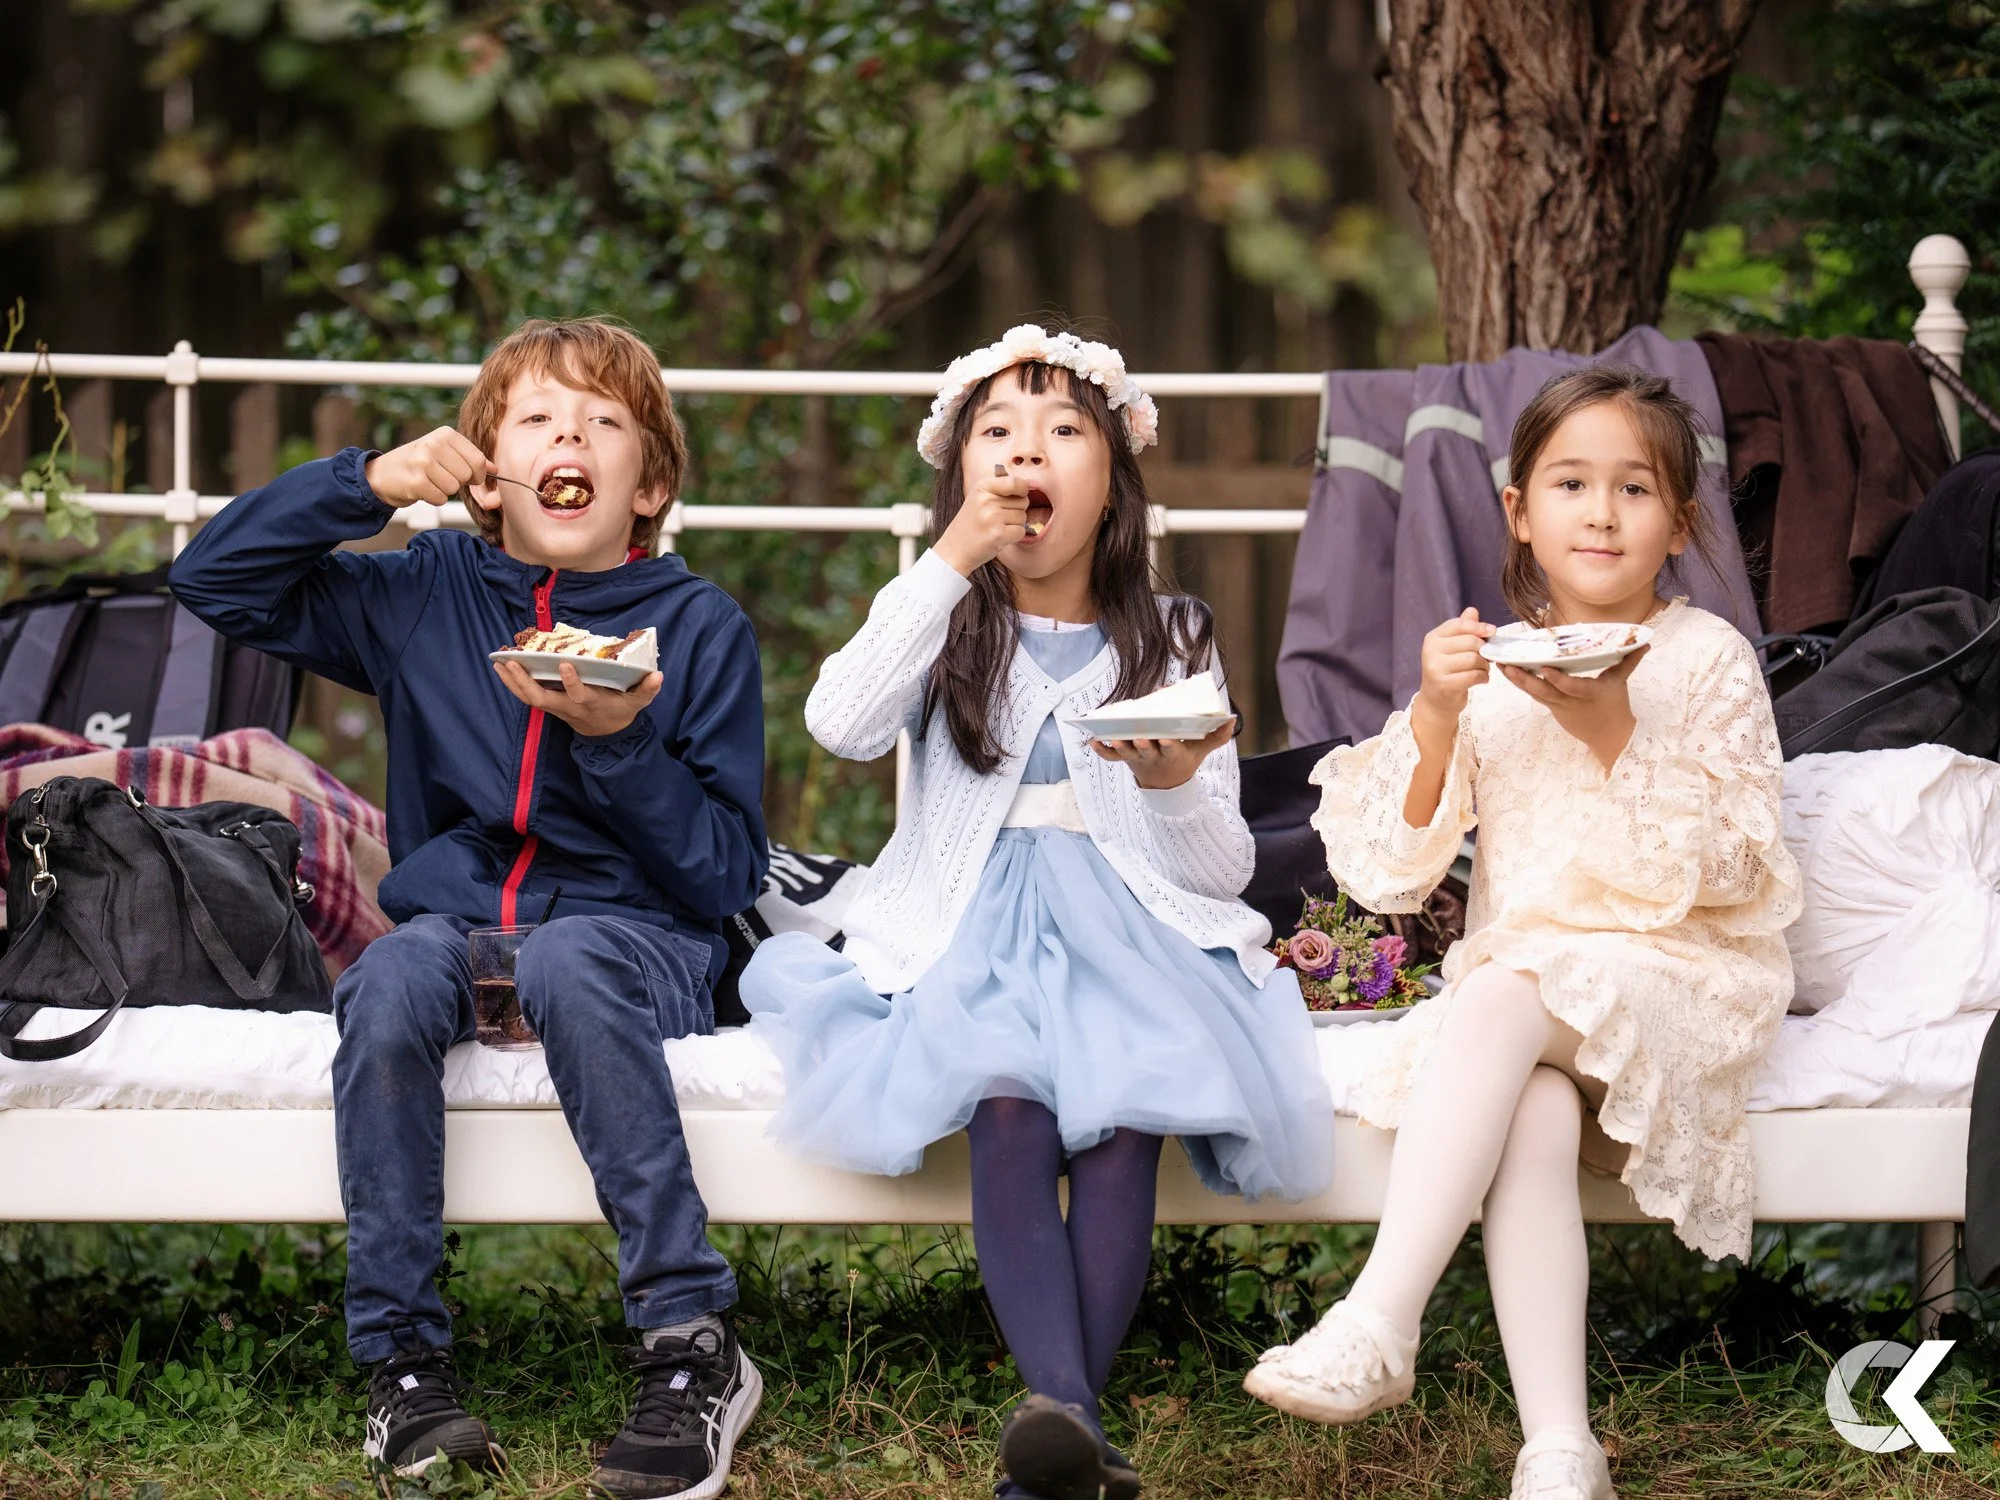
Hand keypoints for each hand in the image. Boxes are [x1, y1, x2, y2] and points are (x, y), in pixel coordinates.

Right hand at [364, 426, 492, 508]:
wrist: (382, 474)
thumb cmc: (417, 463)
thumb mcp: (444, 453)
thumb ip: (470, 459)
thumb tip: (495, 469)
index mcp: (445, 434)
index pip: (478, 460)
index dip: (477, 474)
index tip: (467, 475)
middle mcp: (434, 444)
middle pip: (467, 475)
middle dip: (457, 482)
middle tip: (439, 477)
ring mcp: (423, 462)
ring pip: (454, 488)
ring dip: (444, 491)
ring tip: (429, 481)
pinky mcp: (416, 481)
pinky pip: (441, 498)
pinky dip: (433, 499)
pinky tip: (421, 489)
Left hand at [494, 659, 662, 737]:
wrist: (607, 736)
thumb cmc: (621, 712)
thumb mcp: (637, 703)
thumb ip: (647, 690)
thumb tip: (658, 675)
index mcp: (591, 704)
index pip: (579, 695)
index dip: (571, 683)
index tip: (566, 665)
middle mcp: (569, 707)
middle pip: (542, 699)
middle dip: (525, 682)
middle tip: (512, 662)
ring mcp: (556, 708)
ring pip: (529, 699)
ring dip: (512, 682)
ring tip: (499, 662)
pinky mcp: (549, 706)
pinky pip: (527, 697)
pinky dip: (513, 684)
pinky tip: (502, 668)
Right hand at [933, 462, 1030, 575]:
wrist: (954, 549)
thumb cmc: (971, 524)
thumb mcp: (979, 498)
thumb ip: (1000, 489)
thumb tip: (1028, 485)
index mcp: (982, 487)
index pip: (1015, 482)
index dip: (1023, 490)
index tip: (1019, 496)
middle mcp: (986, 500)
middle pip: (1023, 501)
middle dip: (1017, 510)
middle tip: (999, 518)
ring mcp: (992, 517)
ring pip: (1023, 517)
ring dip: (1015, 525)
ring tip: (997, 528)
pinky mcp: (998, 534)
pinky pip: (1021, 531)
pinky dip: (1014, 537)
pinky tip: (1000, 537)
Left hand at [1089, 719, 1236, 789]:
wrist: (1165, 784)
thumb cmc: (1183, 760)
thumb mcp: (1201, 751)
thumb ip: (1215, 737)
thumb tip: (1231, 720)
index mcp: (1172, 754)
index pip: (1171, 748)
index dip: (1168, 744)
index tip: (1166, 737)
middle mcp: (1153, 757)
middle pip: (1146, 751)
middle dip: (1142, 745)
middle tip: (1137, 737)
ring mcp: (1137, 759)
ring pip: (1126, 753)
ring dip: (1118, 746)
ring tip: (1110, 736)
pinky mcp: (1125, 759)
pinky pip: (1111, 756)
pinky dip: (1102, 750)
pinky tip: (1092, 741)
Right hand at [1409, 607, 1494, 745]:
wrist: (1436, 699)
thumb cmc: (1448, 669)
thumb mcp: (1452, 647)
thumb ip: (1463, 628)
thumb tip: (1472, 611)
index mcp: (1433, 638)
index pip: (1459, 625)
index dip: (1479, 627)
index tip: (1492, 632)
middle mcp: (1430, 651)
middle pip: (1470, 642)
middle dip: (1484, 650)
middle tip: (1486, 658)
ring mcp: (1435, 669)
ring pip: (1474, 659)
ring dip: (1485, 665)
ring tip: (1483, 669)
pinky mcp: (1444, 685)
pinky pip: (1474, 676)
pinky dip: (1483, 677)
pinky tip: (1481, 679)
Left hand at [1498, 646, 1648, 770]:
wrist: (1609, 737)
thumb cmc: (1615, 706)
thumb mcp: (1620, 682)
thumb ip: (1629, 660)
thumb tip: (1646, 642)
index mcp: (1588, 694)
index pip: (1571, 687)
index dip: (1557, 679)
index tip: (1544, 668)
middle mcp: (1570, 701)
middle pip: (1544, 691)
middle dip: (1524, 679)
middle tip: (1506, 664)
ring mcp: (1558, 707)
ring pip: (1534, 693)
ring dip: (1516, 680)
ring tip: (1500, 665)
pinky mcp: (1552, 709)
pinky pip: (1535, 696)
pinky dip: (1522, 684)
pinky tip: (1508, 672)